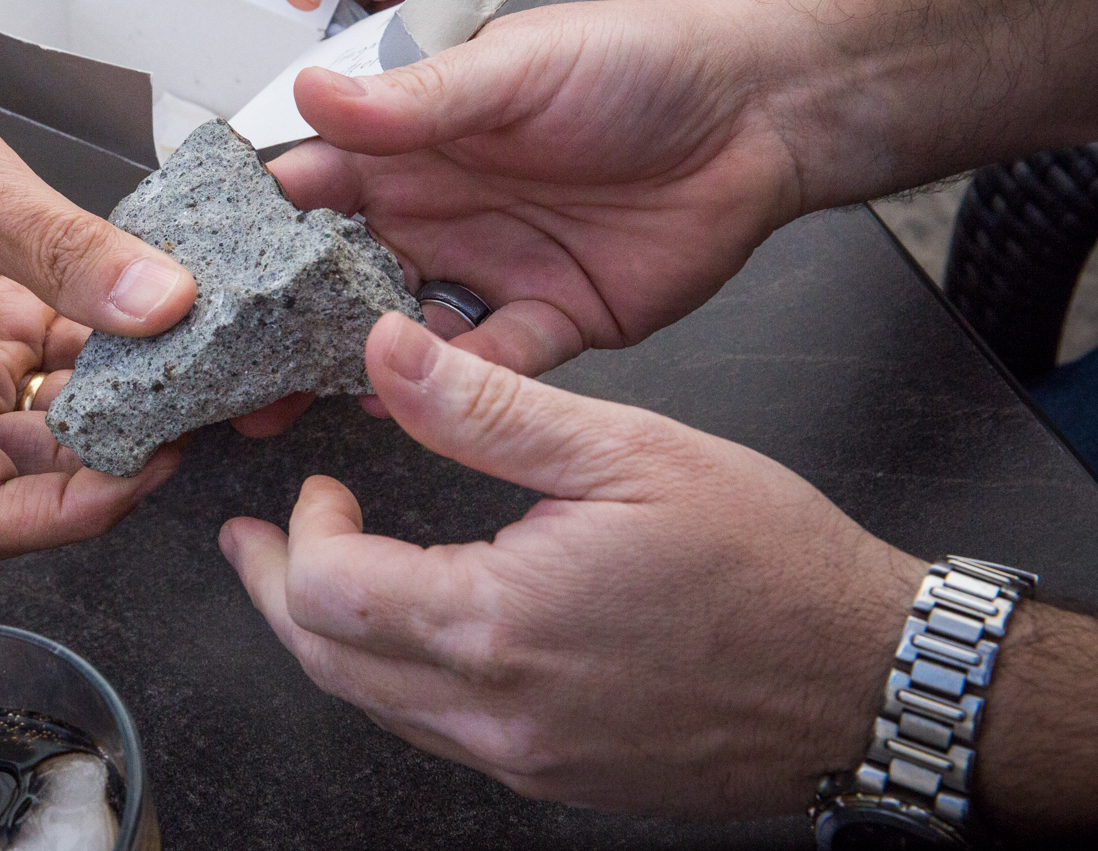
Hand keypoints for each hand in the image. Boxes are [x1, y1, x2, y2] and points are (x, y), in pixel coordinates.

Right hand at [0, 27, 194, 559]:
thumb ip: (63, 250)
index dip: (74, 510)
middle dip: (110, 457)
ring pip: (48, 423)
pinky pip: (51, 358)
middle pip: (26, 479)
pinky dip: (103, 344)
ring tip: (184, 357)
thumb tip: (162, 306)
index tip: (150, 461)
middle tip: (190, 405)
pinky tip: (149, 308)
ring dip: (115, 401)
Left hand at [221, 315, 923, 815]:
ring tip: (313, 576)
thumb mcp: (624, 449)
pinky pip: (438, 732)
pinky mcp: (555, 776)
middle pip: (329, 664)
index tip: (318, 488)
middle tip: (256, 543)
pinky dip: (397, 677)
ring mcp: (524, 759)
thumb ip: (487, 407)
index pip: (326, 594)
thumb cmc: (767, 563)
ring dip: (331, 638)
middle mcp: (498, 713)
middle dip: (277, 593)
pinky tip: (412, 627)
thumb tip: (388, 350)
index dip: (297, 534)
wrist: (869, 678)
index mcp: (499, 625)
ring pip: (376, 706)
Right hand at [267, 0, 806, 384]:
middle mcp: (436, 211)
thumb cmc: (635, 62)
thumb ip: (414, 100)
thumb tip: (309, 94)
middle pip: (336, 277)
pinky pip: (489, 367)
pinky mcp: (549, 322)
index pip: (309, 186)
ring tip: (285, 398)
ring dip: (347, 365)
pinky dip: (449, 389)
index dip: (252, 224)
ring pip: (398, 334)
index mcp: (412, 141)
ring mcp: (487, 269)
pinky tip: (407, 403)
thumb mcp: (514, 68)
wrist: (759, 112)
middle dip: (279, 319)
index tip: (195, 262)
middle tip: (221, 359)